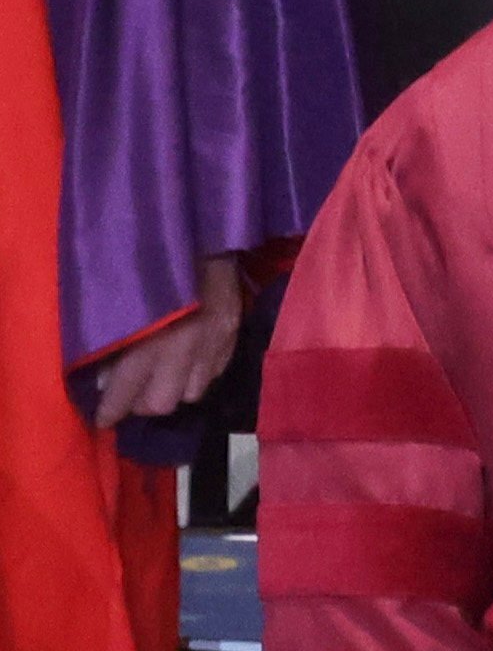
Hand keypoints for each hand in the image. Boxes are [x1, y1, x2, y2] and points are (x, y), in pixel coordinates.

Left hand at [91, 255, 243, 426]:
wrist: (203, 231)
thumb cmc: (148, 262)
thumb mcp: (114, 300)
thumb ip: (109, 344)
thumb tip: (104, 378)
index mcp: (150, 342)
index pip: (126, 393)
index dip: (110, 411)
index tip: (102, 419)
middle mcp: (184, 352)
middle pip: (162, 403)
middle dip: (143, 403)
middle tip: (131, 395)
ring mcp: (214, 345)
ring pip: (192, 393)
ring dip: (174, 390)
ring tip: (162, 378)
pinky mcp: (232, 336)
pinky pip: (214, 373)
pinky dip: (198, 374)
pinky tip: (188, 363)